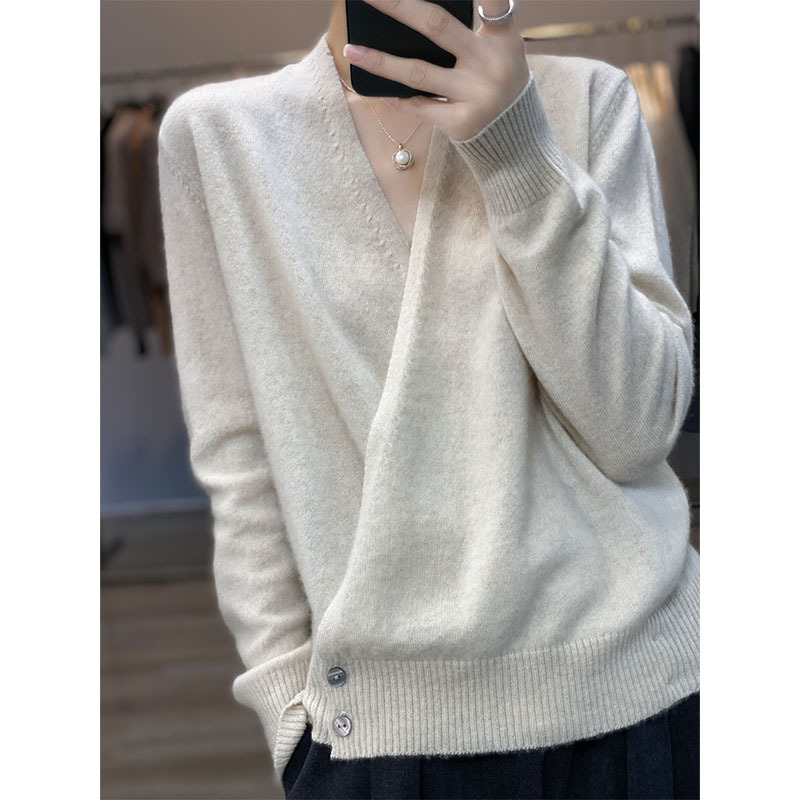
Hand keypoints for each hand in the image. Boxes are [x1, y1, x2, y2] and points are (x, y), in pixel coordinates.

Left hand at [343, 0, 530, 141]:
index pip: (493, 1)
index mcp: (503, 40)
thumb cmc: (499, 83)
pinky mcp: (461, 123)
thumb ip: (471, 32)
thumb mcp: (501, 52)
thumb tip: (412, 15)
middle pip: (436, 26)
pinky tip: (378, 91)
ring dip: (380, 61)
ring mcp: (475, 96)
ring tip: (351, 50)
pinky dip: (398, 97)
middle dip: (398, 6)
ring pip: (418, 72)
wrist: (516, 140)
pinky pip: (419, 106)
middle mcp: (490, 65)